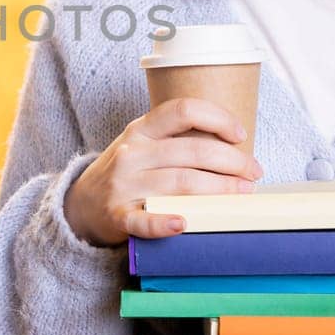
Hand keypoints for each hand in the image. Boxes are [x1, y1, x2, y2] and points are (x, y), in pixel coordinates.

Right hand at [64, 97, 262, 246]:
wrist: (80, 204)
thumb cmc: (126, 173)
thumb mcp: (143, 145)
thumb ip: (178, 141)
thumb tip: (234, 148)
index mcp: (141, 129)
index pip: (183, 110)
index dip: (217, 118)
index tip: (240, 135)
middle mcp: (132, 153)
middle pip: (191, 151)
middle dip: (232, 162)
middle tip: (254, 173)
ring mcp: (123, 184)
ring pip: (180, 183)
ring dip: (218, 190)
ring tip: (243, 194)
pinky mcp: (117, 216)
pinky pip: (143, 220)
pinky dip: (164, 223)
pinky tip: (185, 224)